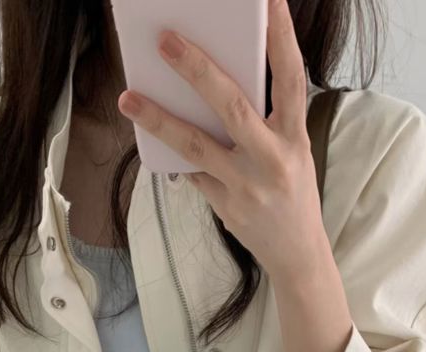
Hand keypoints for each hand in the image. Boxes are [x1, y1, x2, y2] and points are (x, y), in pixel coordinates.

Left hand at [117, 0, 326, 279]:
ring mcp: (246, 186)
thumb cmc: (292, 191)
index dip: (281, 37)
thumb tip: (214, 84)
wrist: (297, 253)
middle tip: (166, 40)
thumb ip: (264, 119)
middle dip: (198, 71)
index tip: (268, 1)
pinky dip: (174, 155)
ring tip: (128, 99)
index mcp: (295, 136)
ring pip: (196, 146)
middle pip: (233, 107)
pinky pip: (192, 173)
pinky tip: (153, 136)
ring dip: (159, 120)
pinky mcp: (226, 207)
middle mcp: (273, 159)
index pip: (290, 77)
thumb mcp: (292, 150)